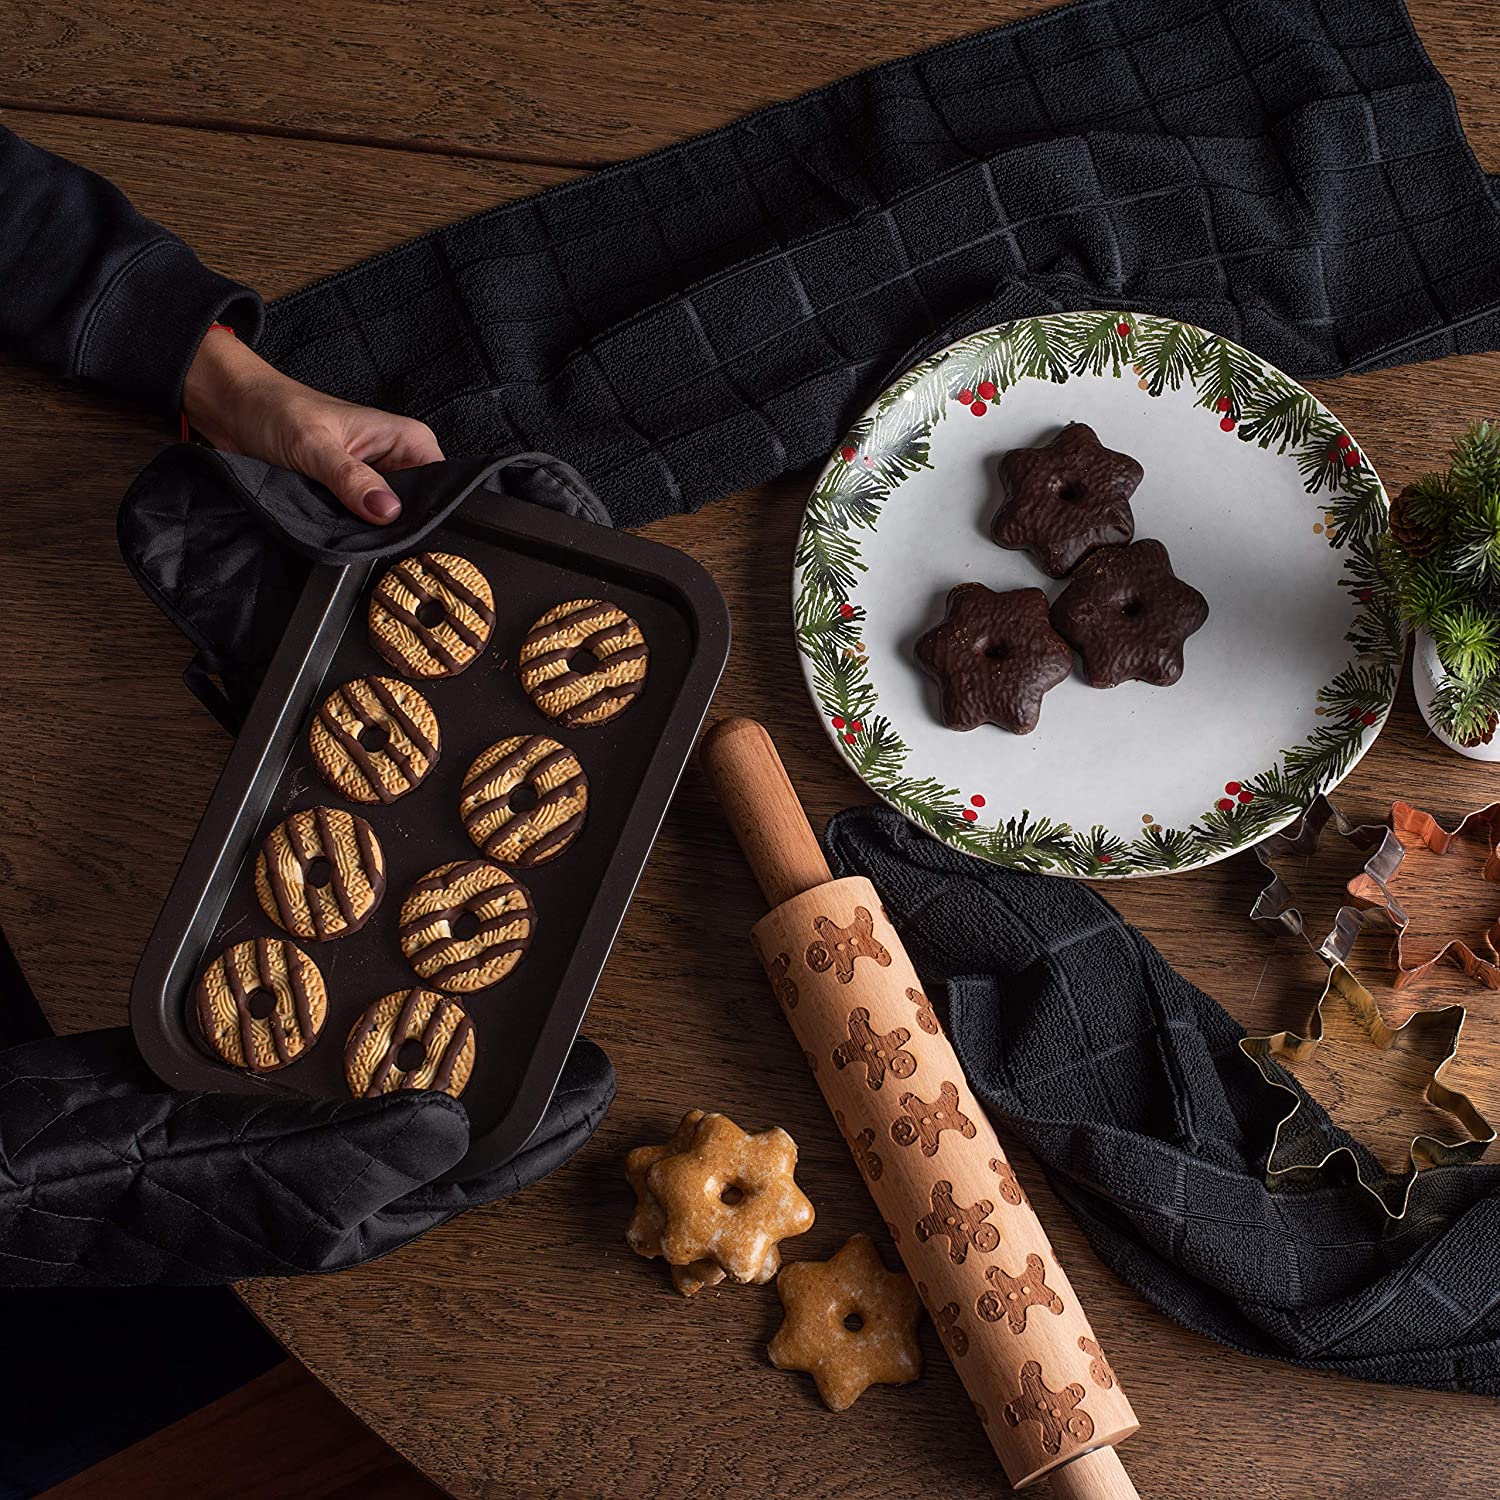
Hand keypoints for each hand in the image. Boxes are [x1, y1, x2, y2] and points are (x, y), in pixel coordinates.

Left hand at [181, 327, 442, 524]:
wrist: (232, 409)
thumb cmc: (274, 409)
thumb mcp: (315, 446)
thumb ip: (351, 479)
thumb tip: (387, 511)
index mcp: (406, 439)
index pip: (440, 485)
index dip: (427, 512)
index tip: (407, 533)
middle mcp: (397, 461)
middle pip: (416, 509)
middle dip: (396, 527)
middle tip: (373, 540)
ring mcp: (374, 481)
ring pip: (388, 521)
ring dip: (369, 532)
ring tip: (350, 536)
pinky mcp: (350, 496)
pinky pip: (362, 523)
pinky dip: (350, 532)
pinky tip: (340, 537)